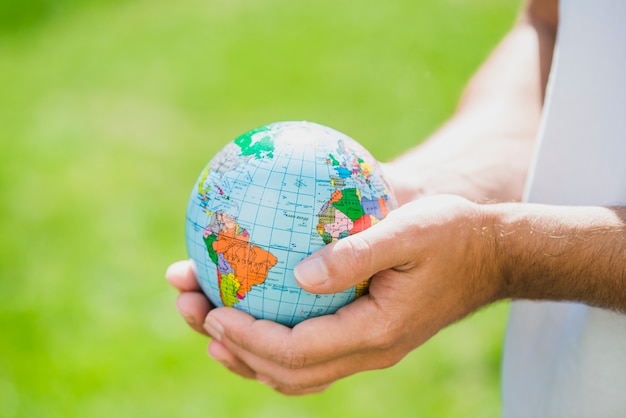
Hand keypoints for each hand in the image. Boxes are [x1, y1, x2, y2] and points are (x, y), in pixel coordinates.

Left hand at [166, 195, 503, 394]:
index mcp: (376, 331)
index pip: (298, 353)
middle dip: (232, 347)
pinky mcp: (364, 335)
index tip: (212, 311)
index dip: (248, 337)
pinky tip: (250, 310)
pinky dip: (270, 342)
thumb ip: (359, 253)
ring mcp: (366, 348)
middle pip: (286, 372)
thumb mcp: (411, 230)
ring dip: (246, 351)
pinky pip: (308, 353)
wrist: (489, 255)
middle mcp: (368, 351)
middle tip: (192, 310)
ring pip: (294, 372)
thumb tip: (301, 274)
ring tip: (206, 318)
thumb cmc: (453, 233)